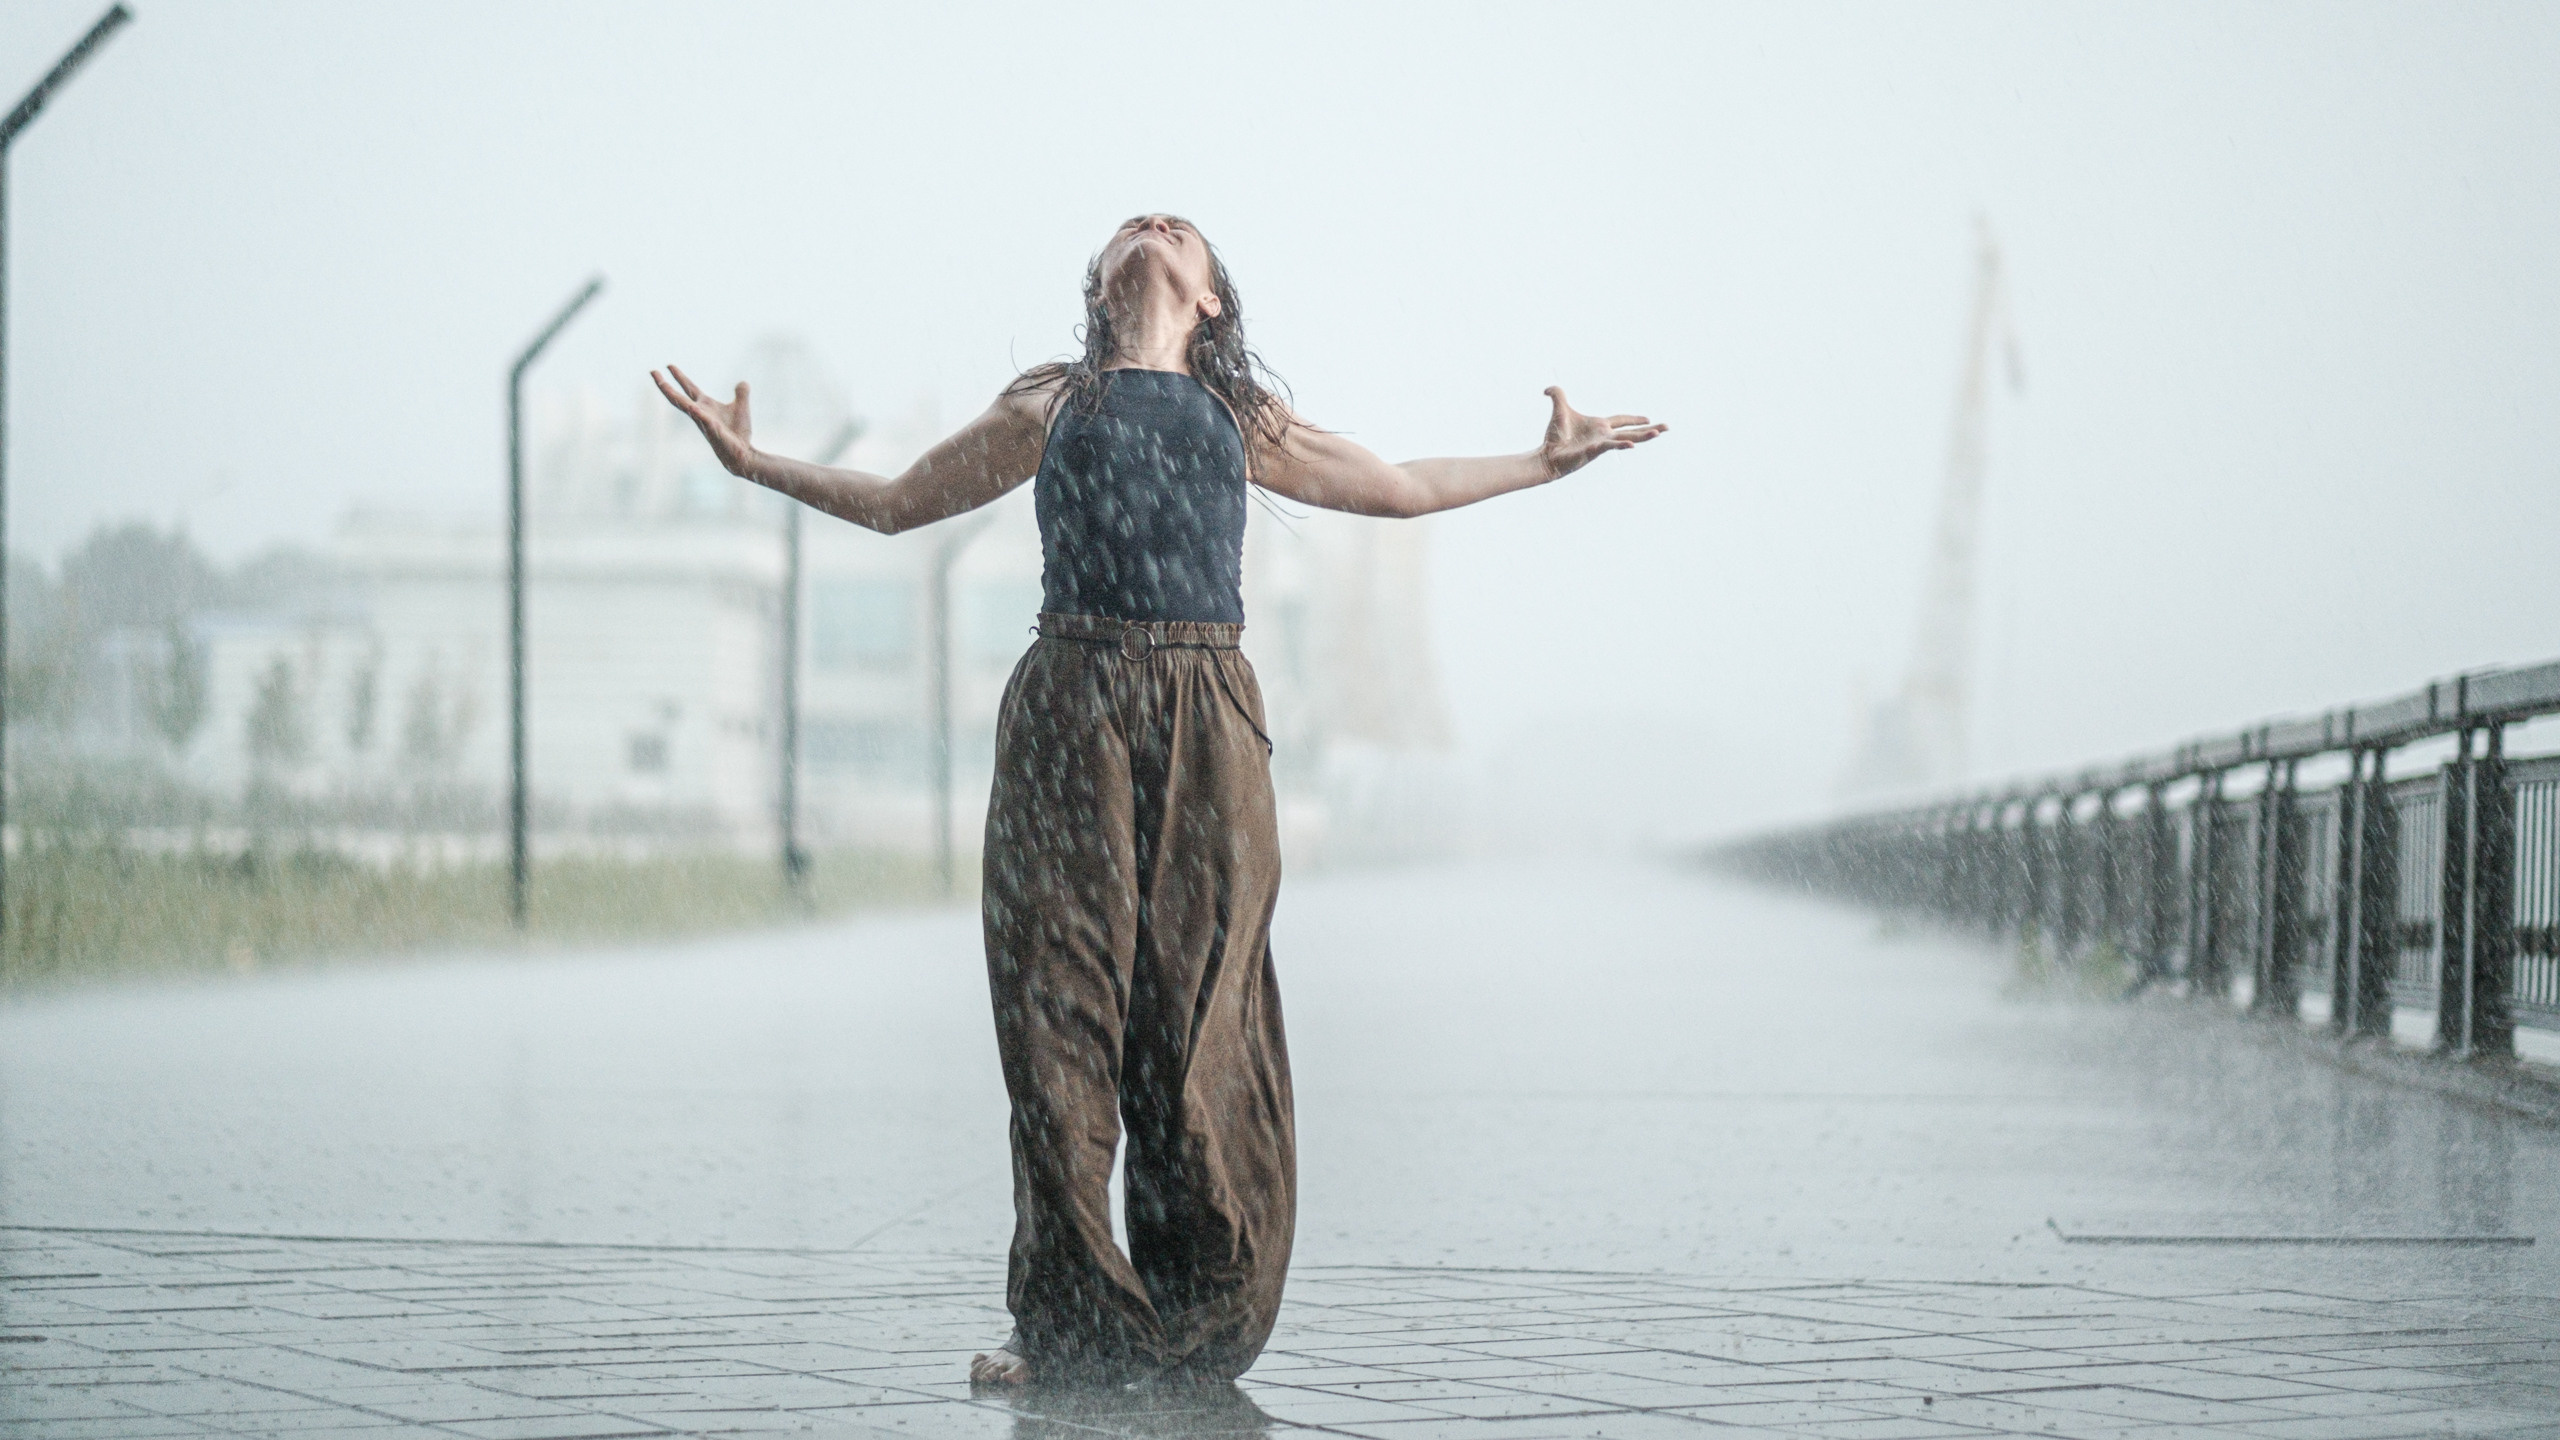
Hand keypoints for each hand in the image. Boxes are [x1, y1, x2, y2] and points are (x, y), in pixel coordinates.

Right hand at [651, 364, 755, 476]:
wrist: (742, 452)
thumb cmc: (738, 433)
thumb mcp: (741, 407)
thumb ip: (741, 394)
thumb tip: (743, 383)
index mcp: (705, 405)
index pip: (689, 388)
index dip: (679, 377)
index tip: (668, 365)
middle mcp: (700, 412)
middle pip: (678, 396)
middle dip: (665, 385)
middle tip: (652, 371)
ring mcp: (704, 421)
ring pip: (684, 406)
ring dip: (672, 395)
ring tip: (662, 383)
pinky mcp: (713, 430)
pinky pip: (704, 420)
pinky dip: (699, 414)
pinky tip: (693, 407)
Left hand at [1539, 387, 1665, 478]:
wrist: (1548, 455)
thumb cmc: (1555, 436)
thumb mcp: (1559, 410)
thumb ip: (1557, 395)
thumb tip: (1547, 389)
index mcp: (1600, 425)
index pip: (1621, 420)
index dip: (1634, 419)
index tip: (1649, 419)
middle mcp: (1604, 435)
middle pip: (1632, 431)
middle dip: (1650, 429)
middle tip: (1668, 427)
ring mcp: (1601, 444)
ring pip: (1626, 439)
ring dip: (1643, 437)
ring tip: (1657, 434)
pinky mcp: (1594, 451)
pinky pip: (1609, 446)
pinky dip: (1620, 445)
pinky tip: (1631, 444)